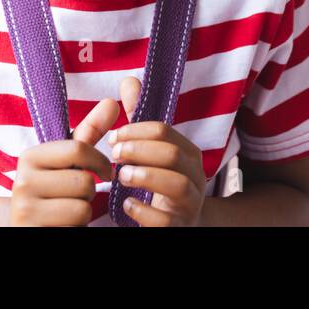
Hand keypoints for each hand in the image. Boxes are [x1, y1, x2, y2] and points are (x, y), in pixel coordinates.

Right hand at [7, 77, 140, 226]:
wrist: (26, 227)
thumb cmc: (54, 189)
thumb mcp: (68, 160)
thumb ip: (90, 132)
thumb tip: (112, 101)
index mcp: (30, 157)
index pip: (78, 149)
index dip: (100, 162)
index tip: (105, 172)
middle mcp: (21, 182)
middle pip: (83, 181)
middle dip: (89, 192)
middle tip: (77, 196)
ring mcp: (24, 210)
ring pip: (82, 207)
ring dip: (84, 211)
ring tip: (69, 210)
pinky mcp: (32, 231)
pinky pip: (75, 225)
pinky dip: (77, 227)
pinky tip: (64, 224)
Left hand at [110, 112, 208, 226]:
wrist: (181, 222)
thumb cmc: (160, 181)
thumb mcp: (152, 152)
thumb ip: (139, 121)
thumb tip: (128, 82)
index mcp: (189, 153)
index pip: (164, 131)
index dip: (135, 131)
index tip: (113, 138)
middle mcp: (195, 176)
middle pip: (172, 154)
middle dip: (139, 151)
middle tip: (115, 155)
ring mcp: (190, 203)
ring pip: (177, 185)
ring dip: (145, 176)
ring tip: (121, 176)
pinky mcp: (179, 226)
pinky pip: (166, 220)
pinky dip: (144, 210)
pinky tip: (127, 203)